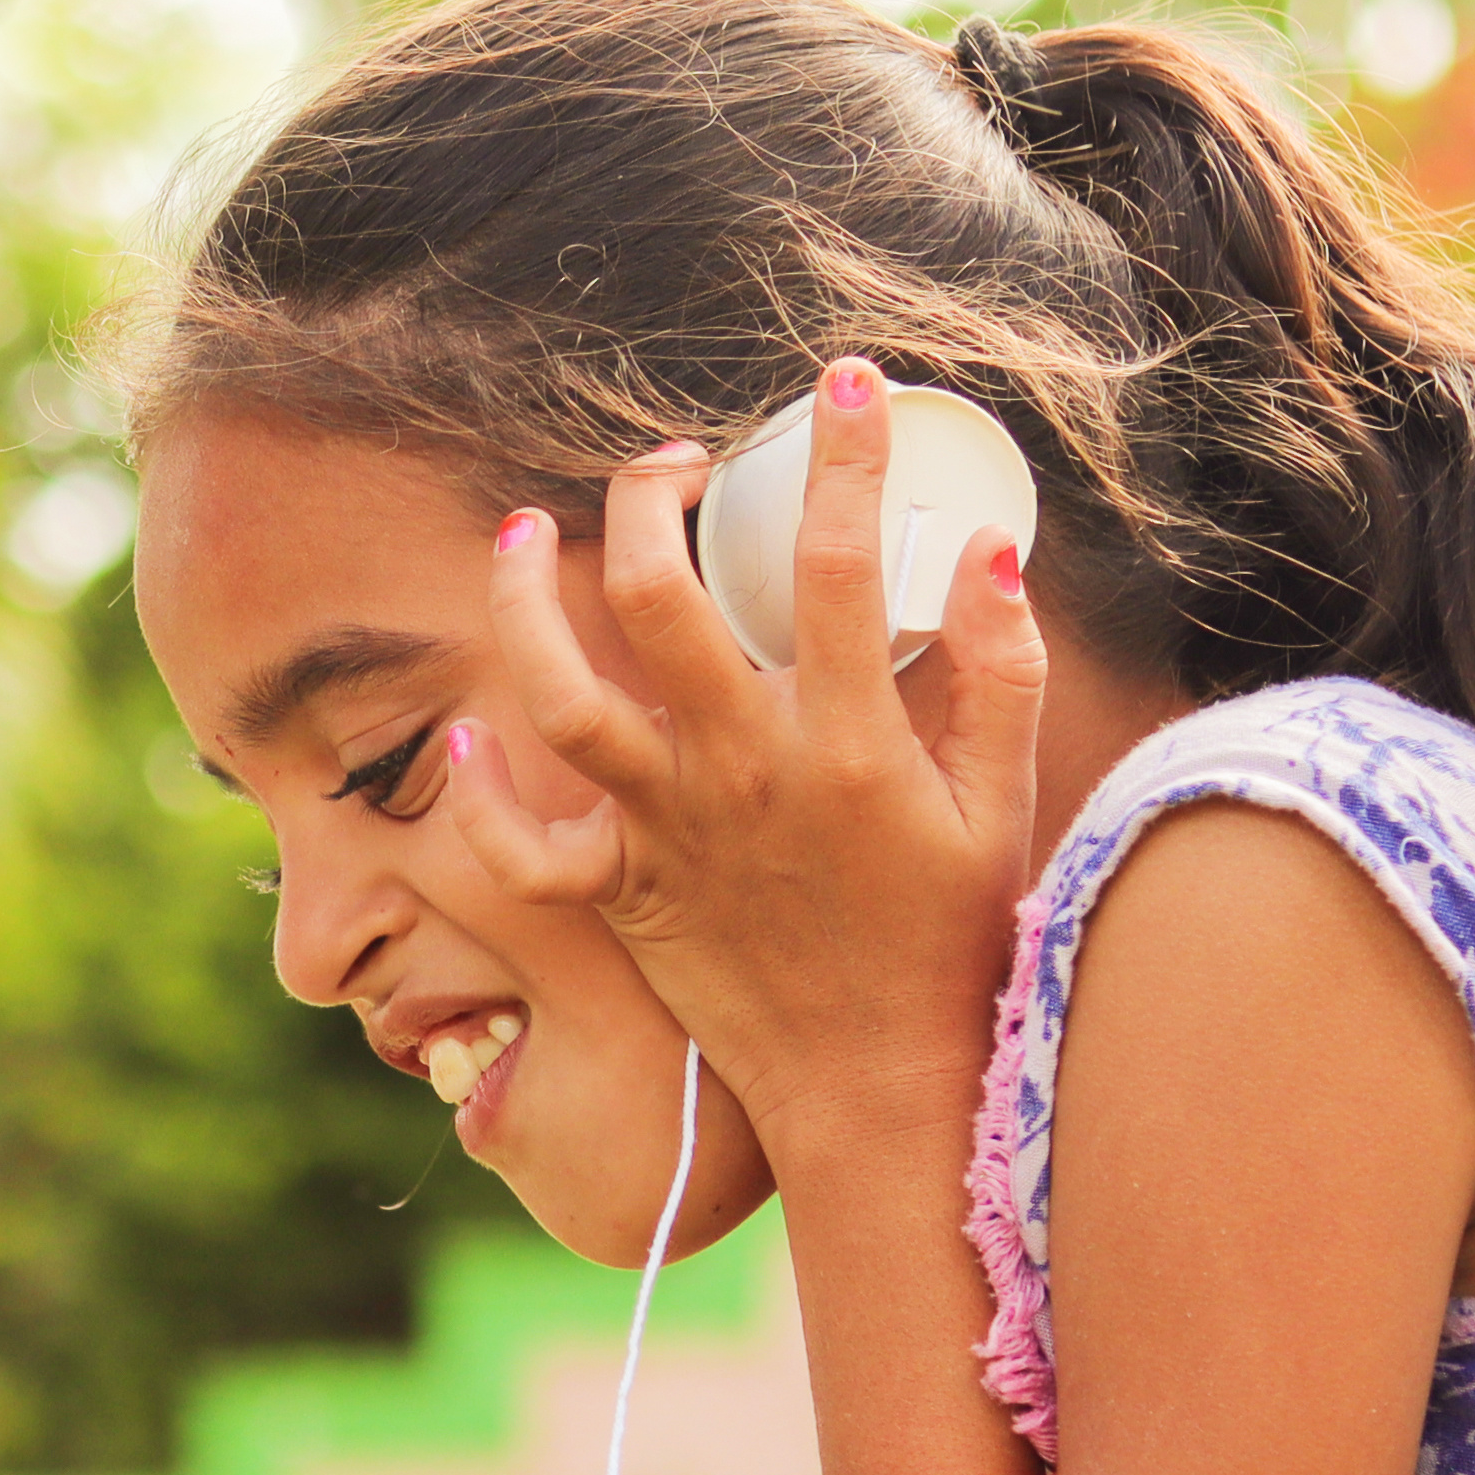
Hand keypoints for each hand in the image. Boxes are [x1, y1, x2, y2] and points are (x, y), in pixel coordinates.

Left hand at [445, 358, 1051, 1156]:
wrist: (881, 1088)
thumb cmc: (949, 946)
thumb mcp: (1000, 807)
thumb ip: (996, 674)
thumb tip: (984, 550)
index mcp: (845, 740)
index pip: (840, 561)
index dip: (842, 457)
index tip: (840, 386)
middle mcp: (740, 771)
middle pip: (658, 594)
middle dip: (650, 495)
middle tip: (671, 463)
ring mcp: (668, 832)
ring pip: (561, 694)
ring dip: (525, 604)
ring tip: (519, 536)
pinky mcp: (621, 894)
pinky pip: (522, 848)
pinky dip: (485, 793)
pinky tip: (474, 733)